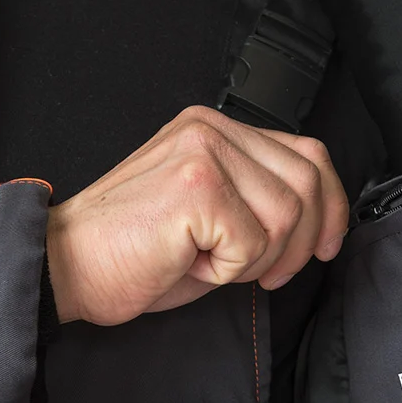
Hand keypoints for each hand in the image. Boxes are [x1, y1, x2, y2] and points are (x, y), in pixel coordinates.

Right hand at [45, 106, 348, 325]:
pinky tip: (192, 263)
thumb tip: (320, 220)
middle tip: (265, 273)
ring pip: (288, 216)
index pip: (308, 154)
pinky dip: (231, 270)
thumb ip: (259, 199)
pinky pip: (255, 243)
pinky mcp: (198, 186)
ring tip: (214, 262)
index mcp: (216, 129)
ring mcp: (204, 152)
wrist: (70, 266)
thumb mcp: (212, 217)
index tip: (328, 247)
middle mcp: (211, 129)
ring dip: (260, 260)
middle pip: (308, 183)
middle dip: (302, 243)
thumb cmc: (137, 252)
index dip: (332, 206)